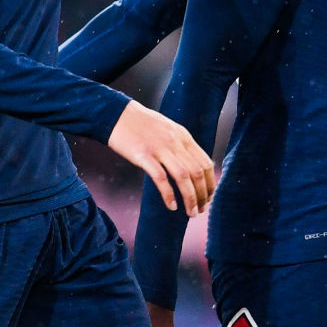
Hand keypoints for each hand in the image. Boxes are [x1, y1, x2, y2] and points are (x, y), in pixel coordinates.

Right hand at [107, 101, 216, 215]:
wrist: (116, 114)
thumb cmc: (140, 124)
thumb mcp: (167, 129)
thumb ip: (180, 145)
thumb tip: (191, 166)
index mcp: (183, 136)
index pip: (205, 163)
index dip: (210, 183)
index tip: (209, 197)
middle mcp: (174, 142)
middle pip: (197, 172)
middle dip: (203, 194)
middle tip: (201, 210)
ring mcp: (159, 148)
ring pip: (183, 177)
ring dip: (190, 198)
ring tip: (191, 212)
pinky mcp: (143, 155)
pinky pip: (161, 178)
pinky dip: (169, 194)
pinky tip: (172, 206)